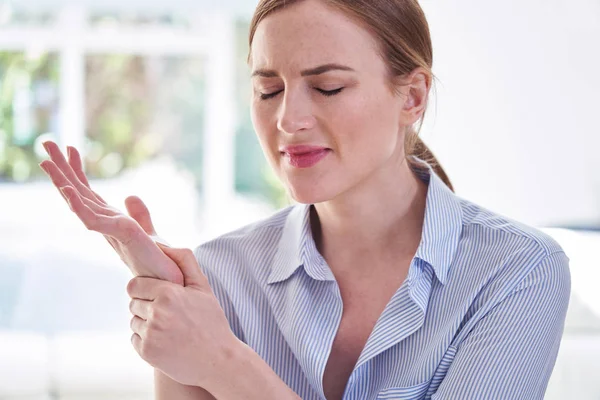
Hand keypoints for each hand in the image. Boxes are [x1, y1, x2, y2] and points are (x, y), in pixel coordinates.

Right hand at [39, 141, 183, 284]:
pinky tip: (68, 189)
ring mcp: (109, 229)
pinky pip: (92, 218)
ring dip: (62, 181)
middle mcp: (105, 223)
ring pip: (78, 202)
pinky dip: (79, 204)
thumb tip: (130, 196)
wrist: (169, 280)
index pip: (89, 191)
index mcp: (110, 219)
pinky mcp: (119, 235)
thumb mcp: (147, 231)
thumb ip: (139, 214)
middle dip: (62, 168)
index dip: (78, 170)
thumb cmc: (158, 261)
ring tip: (46, 162)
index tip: (70, 148)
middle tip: (47, 142)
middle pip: (78, 191)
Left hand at [127, 244, 239, 387]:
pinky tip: (167, 342)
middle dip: (146, 306)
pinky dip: (147, 340)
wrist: (219, 360)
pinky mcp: (146, 352)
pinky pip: (135, 339)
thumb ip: (184, 261)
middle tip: (169, 314)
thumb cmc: (211, 321)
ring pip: (133, 321)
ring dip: (146, 323)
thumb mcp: (203, 287)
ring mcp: (150, 334)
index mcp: (168, 293)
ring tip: (170, 329)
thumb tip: (161, 244)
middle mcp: (156, 313)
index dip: (144, 289)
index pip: (134, 285)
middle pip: (132, 303)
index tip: (157, 295)